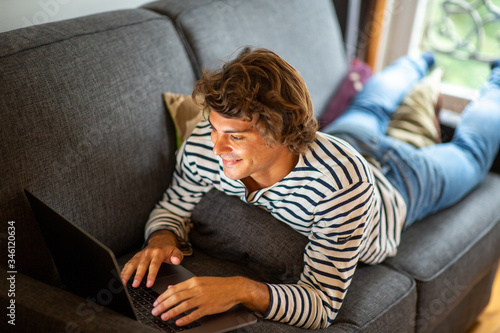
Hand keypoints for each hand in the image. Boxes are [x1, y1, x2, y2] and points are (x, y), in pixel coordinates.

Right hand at [120, 230, 183, 287]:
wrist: (160, 240)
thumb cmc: (168, 249)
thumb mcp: (176, 251)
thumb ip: (177, 256)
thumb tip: (176, 260)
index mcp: (158, 252)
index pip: (154, 265)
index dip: (151, 275)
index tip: (149, 284)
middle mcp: (148, 253)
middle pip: (142, 265)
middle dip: (138, 275)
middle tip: (135, 285)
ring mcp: (140, 254)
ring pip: (132, 263)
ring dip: (127, 273)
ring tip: (123, 282)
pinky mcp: (136, 256)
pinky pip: (128, 263)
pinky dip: (124, 270)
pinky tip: (120, 277)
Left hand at [151, 276, 269, 326]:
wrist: (234, 287)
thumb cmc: (218, 285)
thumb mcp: (200, 281)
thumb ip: (185, 285)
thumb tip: (171, 287)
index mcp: (193, 281)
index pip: (174, 289)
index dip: (163, 296)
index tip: (156, 302)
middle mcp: (196, 289)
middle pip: (176, 297)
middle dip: (163, 305)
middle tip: (155, 311)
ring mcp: (202, 298)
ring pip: (183, 305)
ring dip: (171, 312)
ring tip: (163, 317)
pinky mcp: (208, 307)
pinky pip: (194, 314)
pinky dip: (185, 318)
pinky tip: (178, 322)